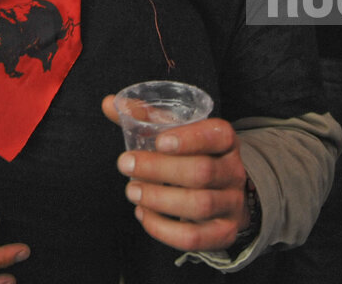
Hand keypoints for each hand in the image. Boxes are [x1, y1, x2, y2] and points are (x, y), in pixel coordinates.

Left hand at [102, 96, 247, 252]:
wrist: (223, 194)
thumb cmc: (191, 156)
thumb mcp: (175, 133)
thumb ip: (144, 118)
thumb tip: (108, 103)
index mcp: (224, 141)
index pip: (218, 134)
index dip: (190, 138)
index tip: (159, 141)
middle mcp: (233, 171)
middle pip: (202, 171)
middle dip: (159, 169)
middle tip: (125, 164)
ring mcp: (231, 204)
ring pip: (200, 204)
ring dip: (159, 199)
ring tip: (132, 191)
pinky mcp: (223, 233)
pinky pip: (195, 237)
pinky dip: (164, 229)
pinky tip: (143, 214)